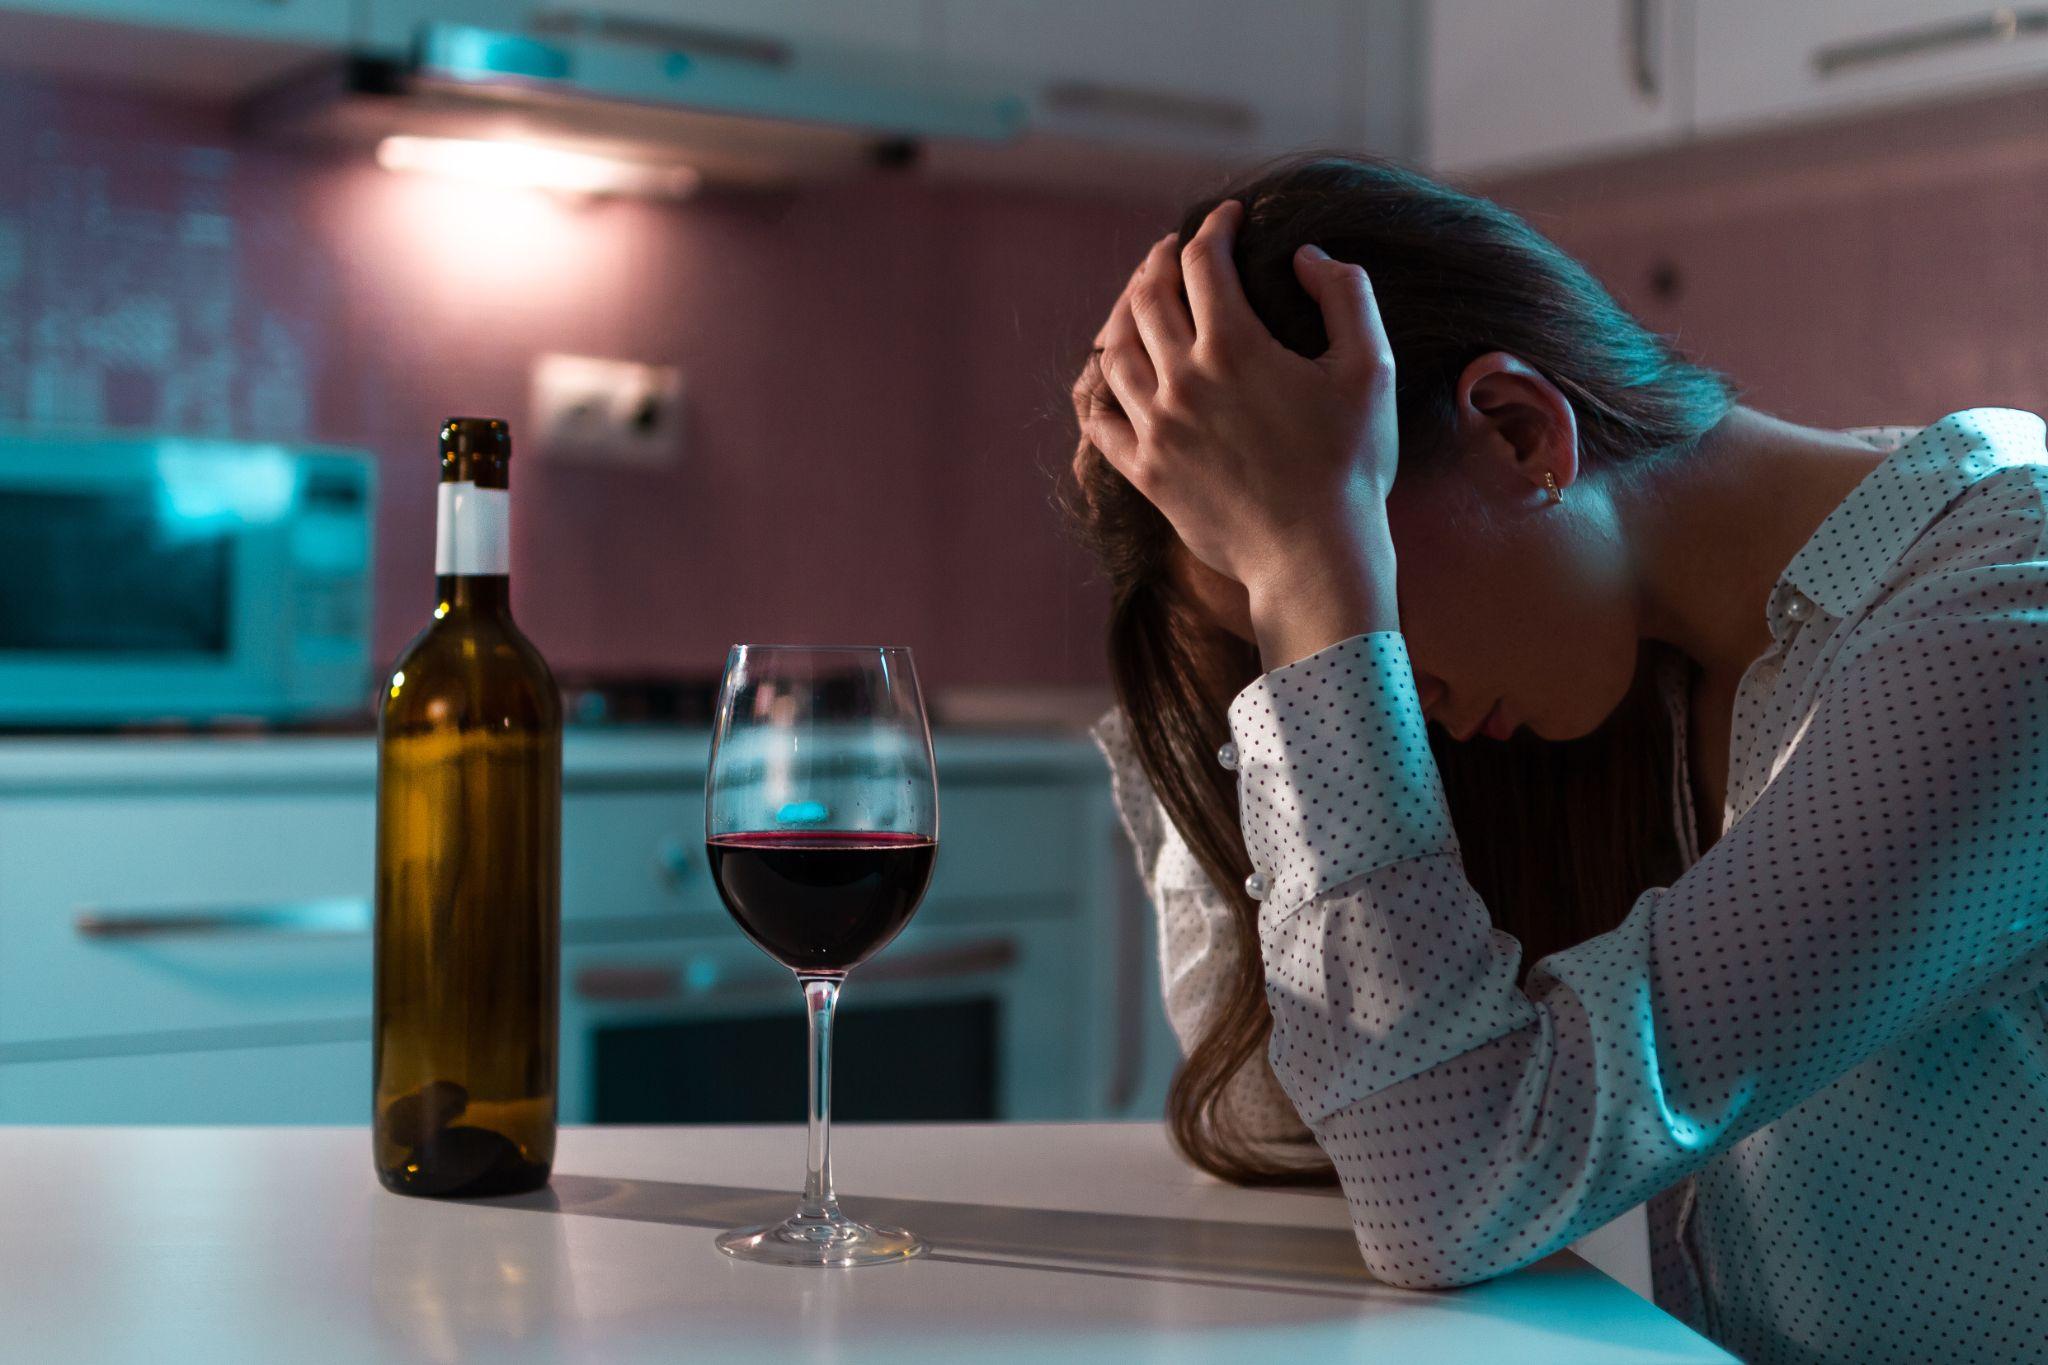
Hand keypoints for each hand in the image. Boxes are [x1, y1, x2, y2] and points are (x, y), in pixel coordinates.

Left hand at [1077, 201, 1401, 665]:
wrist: (1313, 556)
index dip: (1214, 227)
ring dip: (1125, 314)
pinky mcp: (1143, 471)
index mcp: (1234, 347)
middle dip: (1160, 260)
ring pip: (1115, 350)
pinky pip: (1100, 417)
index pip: (1204, 261)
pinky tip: (1113, 374)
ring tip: (1142, 303)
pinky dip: (1100, 386)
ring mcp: (1156, 427)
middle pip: (1147, 296)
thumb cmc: (1351, 465)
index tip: (1227, 218)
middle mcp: (1182, 380)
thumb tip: (1306, 255)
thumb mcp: (1371, 370)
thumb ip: (1346, 296)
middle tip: (1174, 250)